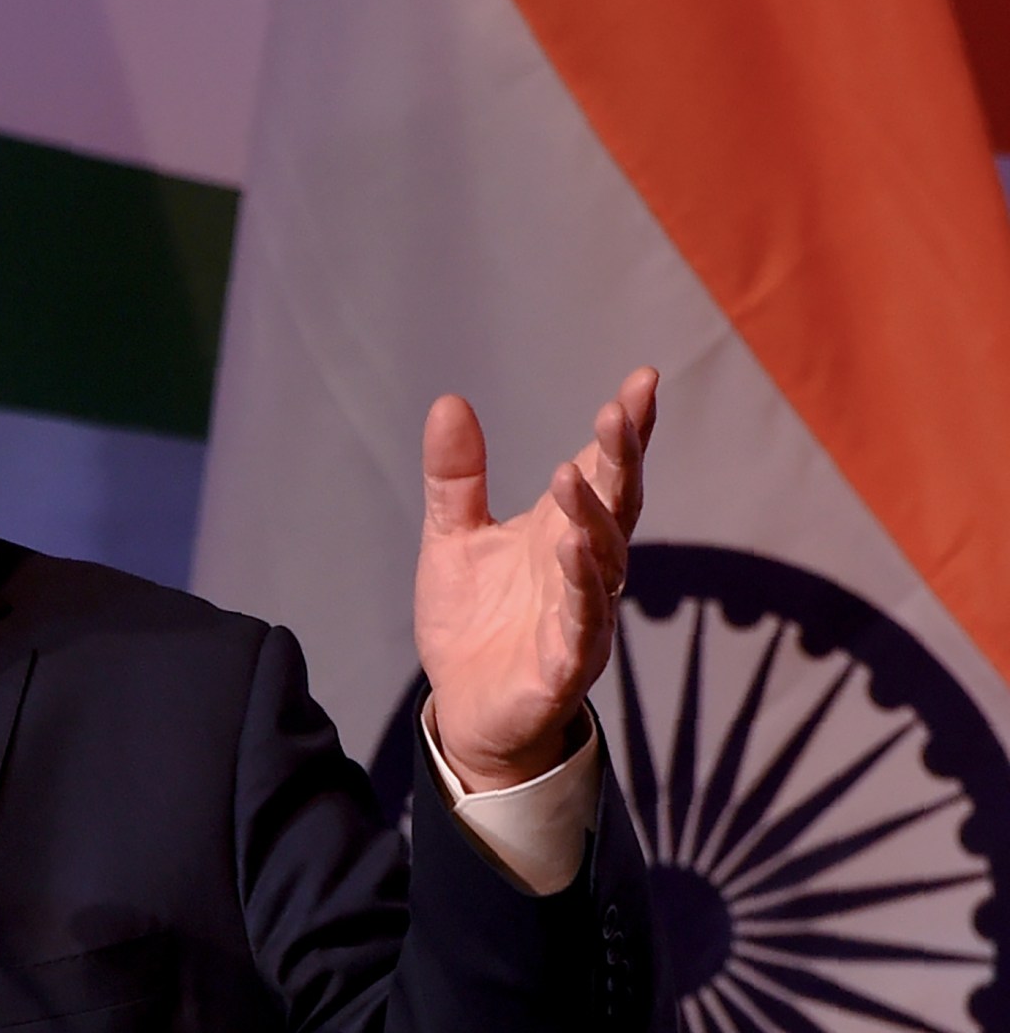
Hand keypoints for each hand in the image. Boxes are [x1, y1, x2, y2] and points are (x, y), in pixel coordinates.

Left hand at [414, 368, 657, 791]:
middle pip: (615, 508)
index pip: (604, 472)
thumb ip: (456, 476)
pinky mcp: (563, 667)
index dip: (625, 430)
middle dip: (621, 460)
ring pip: (604, 564)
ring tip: (575, 474)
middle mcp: (584, 570)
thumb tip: (449, 400)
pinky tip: (574, 556)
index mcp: (562, 532)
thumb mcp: (453, 537)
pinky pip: (582, 627)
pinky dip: (582, 592)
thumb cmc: (474, 621)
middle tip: (618, 411)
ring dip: (593, 520)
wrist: (464, 710)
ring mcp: (580, 618)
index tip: (642, 380)